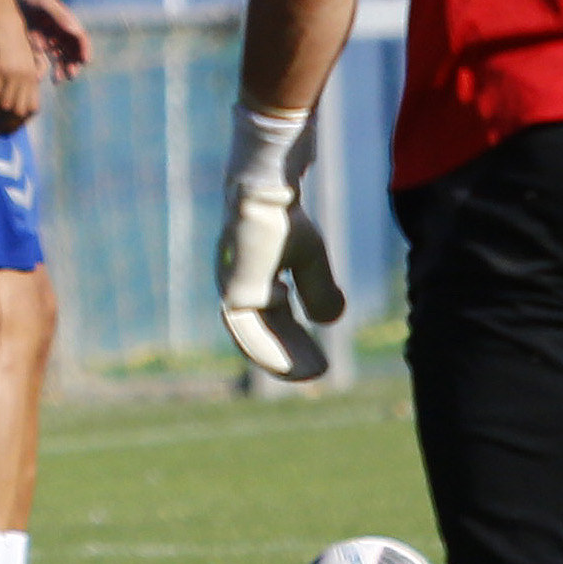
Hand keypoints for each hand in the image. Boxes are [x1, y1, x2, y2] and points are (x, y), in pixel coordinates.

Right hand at [0, 12, 39, 133]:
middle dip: (4, 126)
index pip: (32, 108)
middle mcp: (27, 78)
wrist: (2, 12)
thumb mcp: (17, 55)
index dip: (19, 122)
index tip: (5, 128)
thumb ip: (17, 72)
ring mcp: (14, 74)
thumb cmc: (7, 31)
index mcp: (33, 75)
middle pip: (19, 112)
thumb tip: (7, 89)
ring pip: (3, 107)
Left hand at [8, 0, 89, 81]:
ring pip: (59, 57)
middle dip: (73, 63)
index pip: (80, 37)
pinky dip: (43, 68)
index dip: (85, 49)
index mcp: (65, 20)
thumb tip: (75, 31)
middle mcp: (58, 30)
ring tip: (57, 79)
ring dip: (61, 68)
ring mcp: (46, 37)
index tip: (85, 61)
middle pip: (71, 51)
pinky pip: (42, 58)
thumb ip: (59, 15)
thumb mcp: (43, 2)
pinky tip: (39, 76)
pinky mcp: (33, 44)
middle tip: (71, 74)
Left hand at [216, 106, 345, 379]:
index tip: (318, 364)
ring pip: (254, 335)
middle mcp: (239, 288)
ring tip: (310, 375)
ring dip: (281, 357)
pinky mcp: (235, 286)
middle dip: (288, 355)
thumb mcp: (310, 258)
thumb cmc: (286, 218)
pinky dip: (268, 348)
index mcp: (253, 284)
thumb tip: (329, 321)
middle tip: (316, 375)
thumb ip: (317, 288)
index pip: (271, 322)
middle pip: (262, 332)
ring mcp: (233, 288)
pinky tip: (291, 361)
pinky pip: (248, 326)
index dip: (292, 343)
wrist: (267, 188)